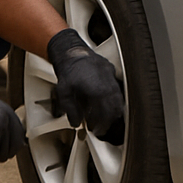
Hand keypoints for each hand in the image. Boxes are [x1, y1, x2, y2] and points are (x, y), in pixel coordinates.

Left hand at [45, 28, 125, 144]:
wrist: (71, 51)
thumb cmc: (68, 70)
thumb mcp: (64, 93)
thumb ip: (70, 110)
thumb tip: (75, 123)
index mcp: (98, 91)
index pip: (105, 114)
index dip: (102, 125)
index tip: (97, 130)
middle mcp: (108, 84)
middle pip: (115, 108)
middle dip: (109, 120)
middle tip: (101, 127)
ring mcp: (111, 77)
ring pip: (119, 99)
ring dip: (112, 110)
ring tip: (104, 117)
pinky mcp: (111, 71)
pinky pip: (117, 89)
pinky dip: (113, 99)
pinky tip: (105, 103)